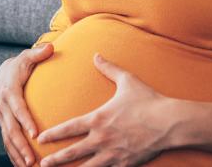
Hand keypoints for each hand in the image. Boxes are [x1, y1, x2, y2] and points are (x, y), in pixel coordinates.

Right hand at [0, 43, 54, 166]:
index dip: (25, 121)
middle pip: (11, 129)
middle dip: (21, 146)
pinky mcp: (4, 125)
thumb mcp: (27, 57)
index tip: (36, 134)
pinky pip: (7, 143)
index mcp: (10, 91)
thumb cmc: (21, 66)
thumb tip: (50, 47)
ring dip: (17, 155)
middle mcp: (4, 107)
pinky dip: (13, 156)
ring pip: (8, 140)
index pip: (18, 108)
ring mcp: (3, 118)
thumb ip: (38, 53)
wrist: (4, 74)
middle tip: (32, 160)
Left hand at [37, 54, 174, 166]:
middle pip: (72, 152)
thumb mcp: (127, 80)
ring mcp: (114, 153)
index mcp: (98, 119)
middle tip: (41, 164)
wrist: (171, 122)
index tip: (40, 138)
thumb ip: (109, 68)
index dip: (53, 134)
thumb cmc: (149, 100)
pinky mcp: (126, 164)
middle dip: (55, 159)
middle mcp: (102, 138)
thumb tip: (96, 54)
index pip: (69, 128)